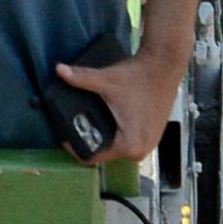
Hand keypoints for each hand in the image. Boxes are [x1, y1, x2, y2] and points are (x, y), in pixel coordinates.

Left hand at [55, 47, 186, 164]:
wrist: (163, 67)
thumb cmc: (137, 77)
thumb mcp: (106, 80)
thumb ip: (80, 78)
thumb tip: (58, 70)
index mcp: (129, 145)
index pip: (92, 157)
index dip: (74, 146)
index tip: (62, 131)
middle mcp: (140, 151)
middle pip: (103, 153)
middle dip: (87, 139)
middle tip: (72, 121)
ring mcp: (147, 145)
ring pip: (114, 147)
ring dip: (101, 135)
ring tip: (86, 118)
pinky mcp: (151, 136)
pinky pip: (125, 141)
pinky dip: (114, 132)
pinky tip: (104, 118)